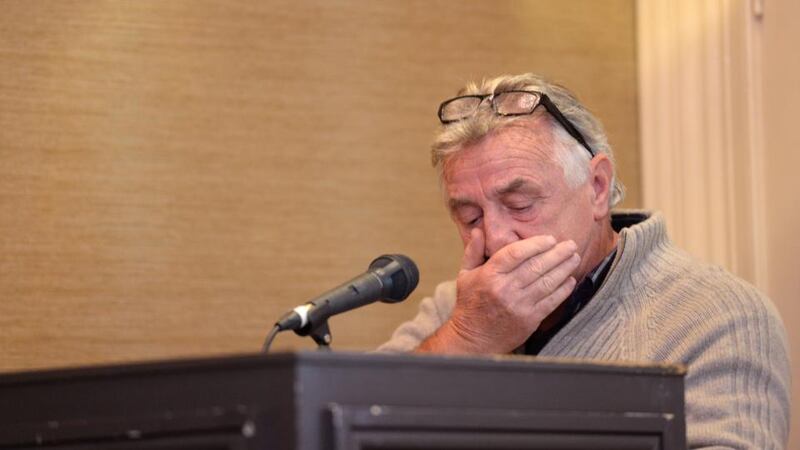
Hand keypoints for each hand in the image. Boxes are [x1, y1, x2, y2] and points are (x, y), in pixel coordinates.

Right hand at [418, 228, 578, 353]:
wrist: (473, 339)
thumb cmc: (470, 304)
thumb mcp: (465, 275)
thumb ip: (473, 251)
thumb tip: (477, 230)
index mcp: (490, 275)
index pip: (516, 253)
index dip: (535, 244)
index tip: (550, 238)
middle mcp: (505, 289)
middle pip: (536, 266)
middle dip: (557, 253)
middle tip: (570, 244)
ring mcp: (519, 305)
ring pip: (547, 282)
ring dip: (564, 268)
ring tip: (574, 258)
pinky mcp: (530, 320)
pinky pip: (551, 301)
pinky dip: (563, 289)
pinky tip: (570, 279)